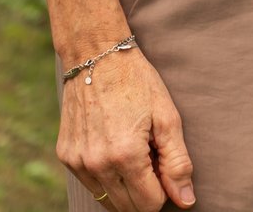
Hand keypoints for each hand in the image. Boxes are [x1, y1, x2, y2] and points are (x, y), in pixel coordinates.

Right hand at [57, 49, 194, 210]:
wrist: (96, 55)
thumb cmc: (137, 82)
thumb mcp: (167, 117)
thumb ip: (177, 163)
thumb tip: (185, 201)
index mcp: (125, 155)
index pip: (149, 205)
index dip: (164, 191)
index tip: (164, 167)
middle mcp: (97, 164)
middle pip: (128, 208)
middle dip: (145, 192)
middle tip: (150, 158)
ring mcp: (78, 162)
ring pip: (108, 200)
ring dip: (125, 187)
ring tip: (133, 152)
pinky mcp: (66, 156)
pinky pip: (92, 184)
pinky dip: (106, 176)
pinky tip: (113, 148)